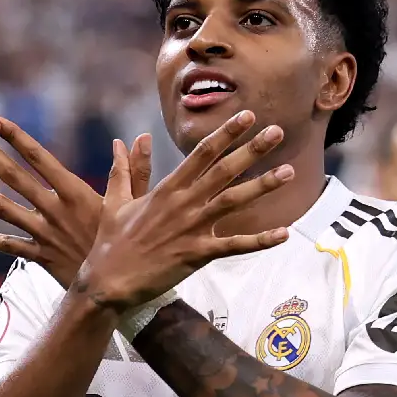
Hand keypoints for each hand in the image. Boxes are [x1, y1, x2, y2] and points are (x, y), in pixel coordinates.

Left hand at [0, 116, 152, 287]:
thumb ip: (132, 170)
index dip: (15, 138)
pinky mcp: (41, 256)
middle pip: (14, 177)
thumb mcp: (133, 204)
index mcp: (75, 193)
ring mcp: (44, 234)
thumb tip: (138, 139)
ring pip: (4, 209)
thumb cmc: (129, 243)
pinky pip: (10, 246)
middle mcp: (54, 210)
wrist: (118, 287)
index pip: (39, 158)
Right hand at [76, 111, 293, 309]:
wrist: (108, 280)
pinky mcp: (197, 254)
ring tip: (289, 172)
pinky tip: (284, 234)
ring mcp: (192, 228)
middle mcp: (183, 203)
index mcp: (167, 188)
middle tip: (277, 132)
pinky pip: (234, 246)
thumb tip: (124, 140)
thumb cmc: (111, 241)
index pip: (202, 154)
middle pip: (224, 170)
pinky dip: (260, 240)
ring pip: (234, 201)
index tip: (247, 116)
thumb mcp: (116, 200)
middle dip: (251, 149)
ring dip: (262, 186)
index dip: (226, 134)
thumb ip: (126, 169)